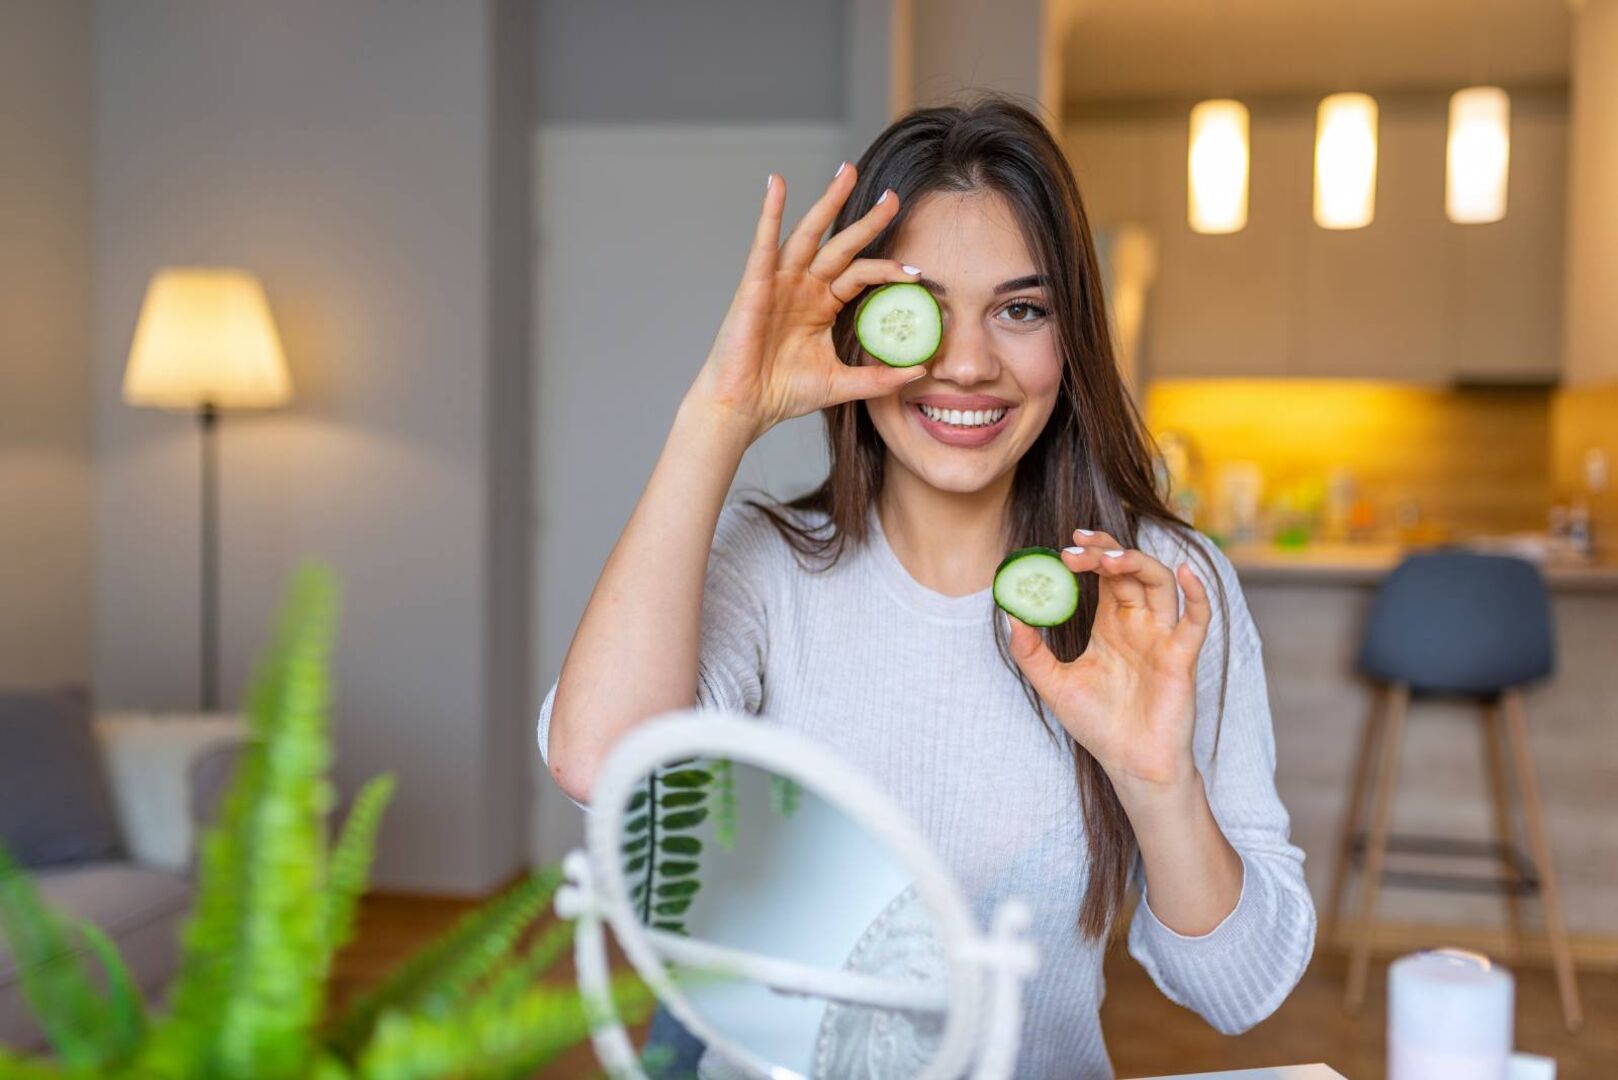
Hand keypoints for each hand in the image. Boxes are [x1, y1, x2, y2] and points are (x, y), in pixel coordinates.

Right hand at [687, 164, 928, 442]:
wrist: (745, 406)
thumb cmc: (783, 393)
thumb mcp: (842, 383)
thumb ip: (880, 377)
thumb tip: (920, 370)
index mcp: (822, 305)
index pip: (861, 275)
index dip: (888, 270)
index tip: (918, 274)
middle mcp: (803, 287)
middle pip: (840, 244)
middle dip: (867, 220)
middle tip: (894, 197)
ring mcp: (779, 282)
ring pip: (809, 234)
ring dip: (827, 202)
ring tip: (847, 172)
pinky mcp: (755, 283)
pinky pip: (765, 242)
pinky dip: (770, 212)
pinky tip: (777, 183)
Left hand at [1005, 530, 1212, 798]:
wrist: (1130, 765)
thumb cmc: (1098, 725)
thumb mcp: (1053, 685)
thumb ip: (1030, 651)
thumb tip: (1010, 614)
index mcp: (1111, 624)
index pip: (1105, 575)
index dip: (1089, 555)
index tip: (1063, 548)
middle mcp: (1138, 623)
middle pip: (1129, 570)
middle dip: (1105, 553)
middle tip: (1075, 549)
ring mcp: (1162, 637)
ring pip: (1160, 583)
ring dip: (1137, 563)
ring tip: (1108, 559)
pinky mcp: (1181, 657)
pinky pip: (1197, 619)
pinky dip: (1197, 594)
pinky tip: (1185, 573)